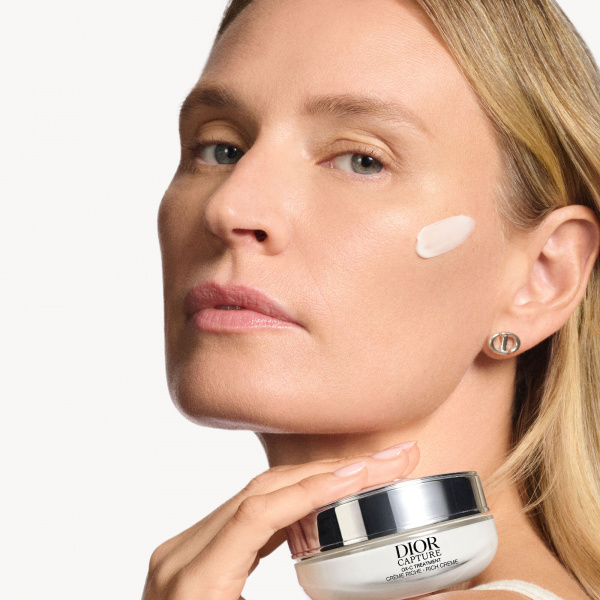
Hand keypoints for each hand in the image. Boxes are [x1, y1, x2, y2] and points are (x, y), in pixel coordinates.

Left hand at [141, 441, 419, 599]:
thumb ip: (315, 595)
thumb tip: (358, 586)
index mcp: (195, 583)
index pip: (261, 510)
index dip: (316, 487)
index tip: (364, 471)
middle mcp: (182, 555)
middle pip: (262, 491)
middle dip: (327, 472)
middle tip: (381, 461)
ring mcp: (183, 551)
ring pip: (254, 495)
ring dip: (312, 482)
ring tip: (363, 476)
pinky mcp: (191, 554)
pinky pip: (245, 515)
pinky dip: (288, 504)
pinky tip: (321, 502)